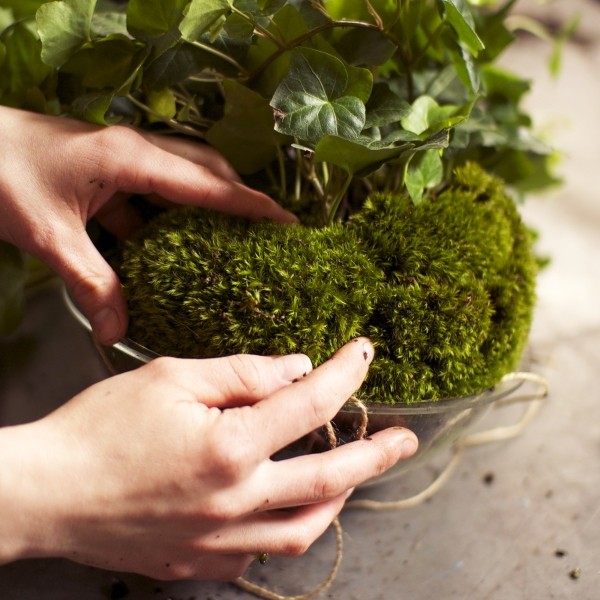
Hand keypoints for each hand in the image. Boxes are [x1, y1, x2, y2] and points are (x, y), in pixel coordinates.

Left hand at [0, 106, 295, 344]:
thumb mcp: (50, 236)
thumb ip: (90, 284)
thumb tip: (117, 332)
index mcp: (131, 159)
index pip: (209, 184)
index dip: (252, 204)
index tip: (288, 222)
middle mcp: (136, 151)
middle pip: (207, 170)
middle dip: (241, 198)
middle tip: (268, 231)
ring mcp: (122, 157)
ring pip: (184, 177)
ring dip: (209, 204)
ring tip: (233, 238)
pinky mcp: (108, 169)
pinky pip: (154, 192)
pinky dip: (171, 217)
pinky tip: (172, 246)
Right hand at [0, 339, 416, 580]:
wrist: (45, 494)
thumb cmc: (99, 428)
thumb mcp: (171, 377)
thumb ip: (242, 372)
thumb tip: (296, 368)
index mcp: (229, 447)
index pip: (310, 402)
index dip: (345, 372)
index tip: (362, 353)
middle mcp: (235, 500)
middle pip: (330, 478)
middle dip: (376, 454)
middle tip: (405, 439)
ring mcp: (219, 540)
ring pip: (305, 528)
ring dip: (338, 498)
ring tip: (353, 474)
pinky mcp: (199, 562)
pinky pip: (262, 552)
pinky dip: (288, 526)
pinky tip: (291, 506)